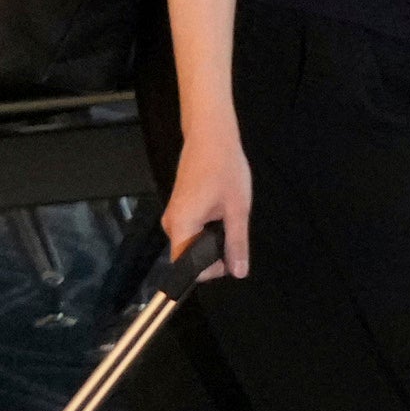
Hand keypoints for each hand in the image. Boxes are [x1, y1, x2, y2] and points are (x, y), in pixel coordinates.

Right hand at [158, 124, 254, 281]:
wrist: (211, 138)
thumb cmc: (225, 170)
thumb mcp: (237, 210)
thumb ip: (236, 243)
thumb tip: (239, 272)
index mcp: (181, 225)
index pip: (185, 265)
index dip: (209, 269)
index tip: (230, 257)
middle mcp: (171, 224)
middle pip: (189, 255)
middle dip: (213, 254)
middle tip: (235, 234)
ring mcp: (174, 215)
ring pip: (192, 242)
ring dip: (212, 240)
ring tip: (230, 218)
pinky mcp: (180, 208)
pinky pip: (192, 229)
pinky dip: (208, 229)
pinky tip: (222, 212)